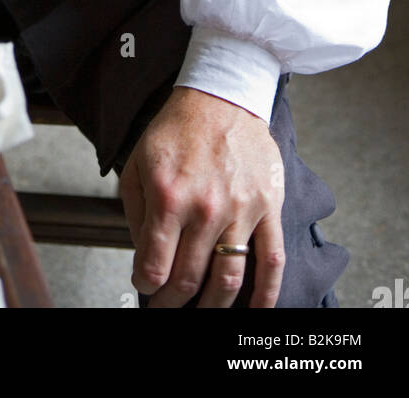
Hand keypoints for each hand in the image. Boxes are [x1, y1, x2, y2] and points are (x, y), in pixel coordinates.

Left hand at [119, 86, 284, 307]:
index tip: (145, 286)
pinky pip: (272, 261)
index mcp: (168, 196)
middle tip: (168, 306)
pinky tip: (254, 311)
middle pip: (189, 279)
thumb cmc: (177, 129)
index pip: (155, 265)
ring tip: (200, 311)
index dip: (146, 285)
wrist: (221, 96)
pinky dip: (266, 295)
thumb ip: (136, 214)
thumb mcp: (138, 163)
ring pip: (228, 279)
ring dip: (212, 306)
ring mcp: (240, 210)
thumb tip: (143, 256)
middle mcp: (205, 207)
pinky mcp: (268, 207)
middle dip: (173, 301)